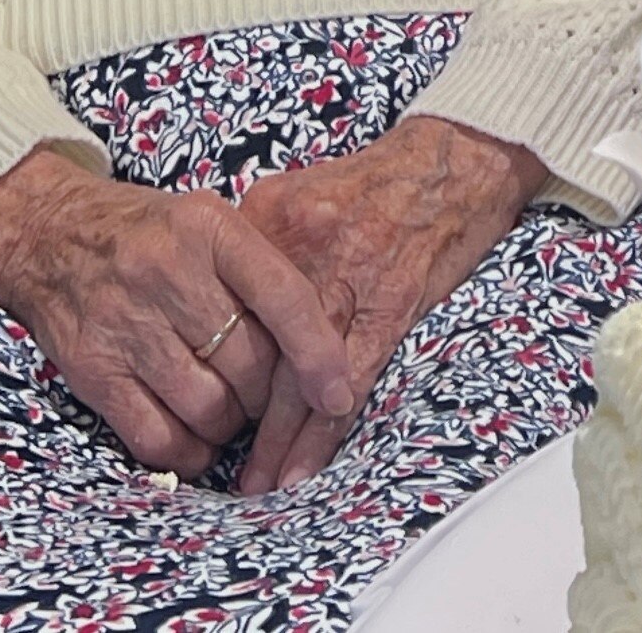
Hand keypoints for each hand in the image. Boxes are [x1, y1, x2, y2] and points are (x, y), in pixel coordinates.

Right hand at [0, 146, 359, 478]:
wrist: (47, 232)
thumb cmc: (148, 232)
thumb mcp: (209, 221)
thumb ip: (261, 268)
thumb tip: (323, 341)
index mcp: (210, 229)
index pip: (284, 297)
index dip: (318, 354)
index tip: (338, 393)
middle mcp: (168, 273)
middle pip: (249, 364)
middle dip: (270, 395)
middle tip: (266, 394)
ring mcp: (126, 324)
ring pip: (209, 407)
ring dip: (232, 425)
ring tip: (231, 411)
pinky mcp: (93, 370)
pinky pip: (156, 436)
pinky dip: (187, 452)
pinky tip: (196, 441)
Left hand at [231, 114, 540, 492]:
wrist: (451, 159)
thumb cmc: (376, 180)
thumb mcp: (296, 190)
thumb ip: (255, 241)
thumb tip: (216, 292)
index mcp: (266, 220)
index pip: (221, 307)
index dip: (206, 362)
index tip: (190, 399)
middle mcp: (297, 251)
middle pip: (251, 350)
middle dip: (234, 414)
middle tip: (215, 460)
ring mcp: (345, 279)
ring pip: (295, 376)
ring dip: (276, 439)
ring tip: (258, 482)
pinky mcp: (390, 305)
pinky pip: (349, 379)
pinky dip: (325, 430)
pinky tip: (304, 464)